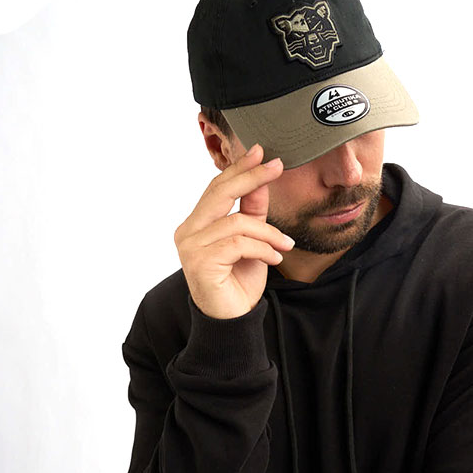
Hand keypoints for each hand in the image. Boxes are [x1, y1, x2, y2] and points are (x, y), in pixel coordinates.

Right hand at [173, 143, 294, 319]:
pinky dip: (262, 249)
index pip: (217, 188)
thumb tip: (262, 180)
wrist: (232, 320)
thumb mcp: (252, 241)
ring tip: (285, 246)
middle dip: (250, 177)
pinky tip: (274, 259)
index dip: (239, 169)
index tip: (261, 152)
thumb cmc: (238, 282)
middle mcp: (187, 231)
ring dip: (269, 233)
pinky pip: (238, 243)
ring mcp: (190, 247)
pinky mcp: (200, 263)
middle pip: (220, 193)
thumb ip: (252, 212)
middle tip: (276, 166)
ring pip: (237, 222)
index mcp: (196, 223)